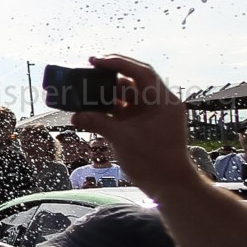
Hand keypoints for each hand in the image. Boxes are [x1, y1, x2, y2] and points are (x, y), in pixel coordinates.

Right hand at [72, 54, 197, 194]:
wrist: (170, 186)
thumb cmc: (155, 163)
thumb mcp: (123, 139)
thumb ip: (98, 123)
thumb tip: (76, 115)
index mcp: (163, 102)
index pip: (141, 72)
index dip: (117, 63)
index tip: (95, 61)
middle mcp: (158, 104)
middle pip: (132, 81)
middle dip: (109, 77)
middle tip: (87, 72)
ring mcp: (151, 115)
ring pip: (126, 96)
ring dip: (106, 95)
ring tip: (84, 95)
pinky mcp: (143, 126)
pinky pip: (124, 111)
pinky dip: (108, 111)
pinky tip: (91, 113)